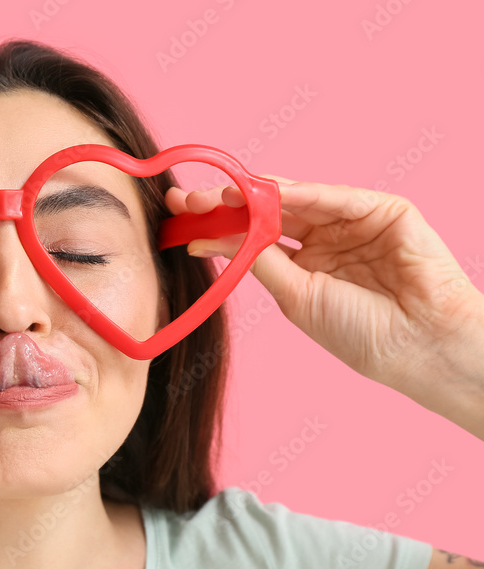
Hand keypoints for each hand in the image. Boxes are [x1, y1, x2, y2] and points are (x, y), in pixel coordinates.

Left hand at [165, 178, 483, 411]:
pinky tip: (271, 192)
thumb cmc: (360, 333)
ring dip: (257, 193)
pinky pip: (337, 197)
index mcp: (305, 264)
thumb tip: (215, 238)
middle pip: (268, 211)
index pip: (253, 236)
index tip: (180, 221)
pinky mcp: (383, 210)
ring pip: (297, 199)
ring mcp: (353, 222)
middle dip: (227, 203)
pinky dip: (304, 192)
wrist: (419, 346)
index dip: (218, 226)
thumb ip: (261, 261)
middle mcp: (326, 239)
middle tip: (188, 198)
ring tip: (220, 194)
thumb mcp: (296, 297)